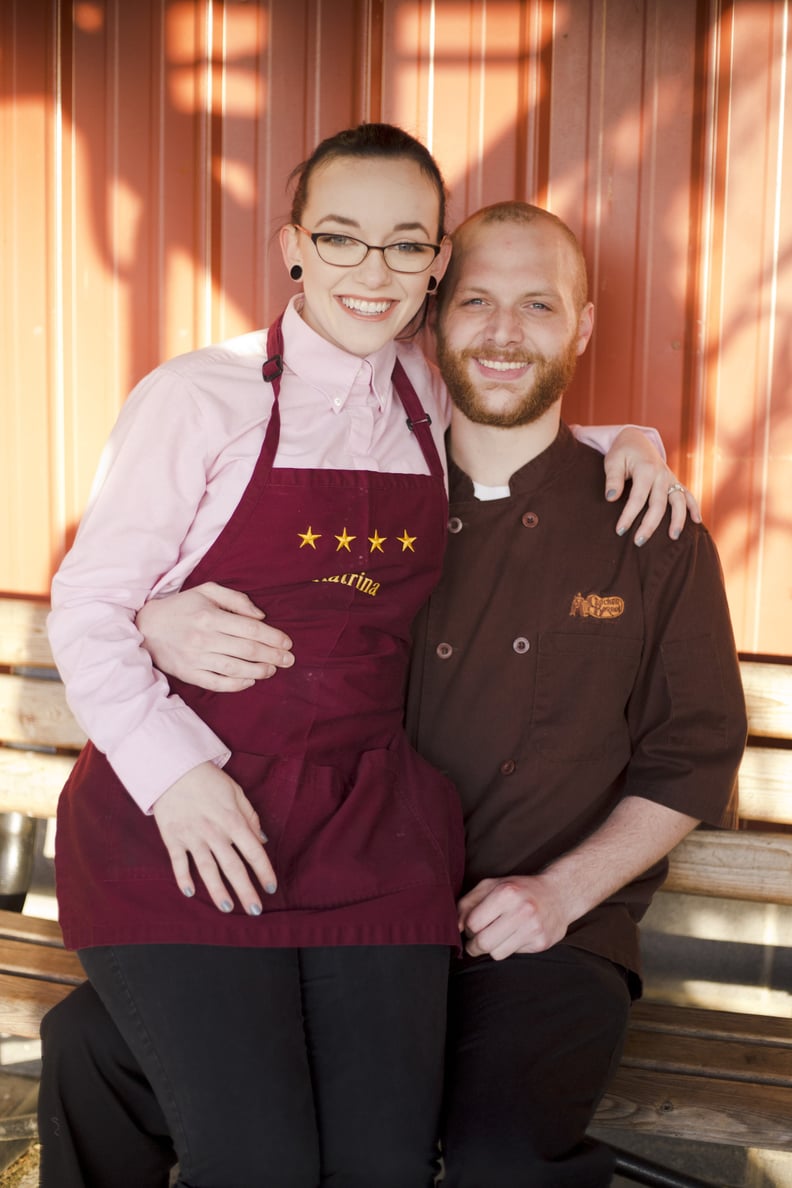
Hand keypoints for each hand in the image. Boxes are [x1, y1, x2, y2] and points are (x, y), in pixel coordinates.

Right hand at [137, 582, 293, 690]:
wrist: (146, 627)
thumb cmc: (182, 607)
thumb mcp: (206, 591)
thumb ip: (236, 599)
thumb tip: (260, 616)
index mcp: (210, 617)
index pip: (251, 630)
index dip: (274, 637)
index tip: (287, 643)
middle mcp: (204, 639)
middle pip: (248, 650)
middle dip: (273, 656)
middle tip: (289, 659)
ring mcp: (196, 659)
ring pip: (235, 669)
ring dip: (259, 671)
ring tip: (273, 669)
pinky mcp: (189, 674)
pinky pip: (217, 683)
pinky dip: (237, 685)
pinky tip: (251, 681)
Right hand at [153, 761, 276, 912]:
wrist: (174, 768)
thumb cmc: (209, 780)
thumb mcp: (236, 792)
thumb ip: (250, 817)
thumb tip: (263, 840)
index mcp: (232, 820)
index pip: (253, 851)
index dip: (264, 871)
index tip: (272, 887)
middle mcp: (214, 832)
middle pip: (233, 867)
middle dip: (245, 890)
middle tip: (255, 910)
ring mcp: (192, 837)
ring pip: (207, 870)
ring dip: (217, 891)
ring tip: (228, 908)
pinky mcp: (172, 838)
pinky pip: (178, 862)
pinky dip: (182, 878)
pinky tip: (189, 892)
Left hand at [457, 875, 568, 960]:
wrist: (559, 894)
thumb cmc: (519, 889)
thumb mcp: (492, 885)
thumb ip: (468, 903)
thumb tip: (456, 927)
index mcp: (506, 892)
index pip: (473, 923)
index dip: (468, 928)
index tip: (472, 926)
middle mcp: (522, 910)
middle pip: (483, 942)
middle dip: (474, 945)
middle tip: (477, 940)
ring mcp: (534, 928)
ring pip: (497, 953)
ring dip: (492, 948)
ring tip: (498, 936)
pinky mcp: (541, 943)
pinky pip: (513, 955)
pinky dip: (510, 948)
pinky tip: (516, 935)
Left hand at [603, 428, 700, 543]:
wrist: (636, 439)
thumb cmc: (622, 453)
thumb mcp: (612, 461)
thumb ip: (613, 479)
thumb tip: (611, 498)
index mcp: (646, 469)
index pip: (637, 498)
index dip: (629, 516)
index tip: (620, 531)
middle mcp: (662, 475)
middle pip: (658, 504)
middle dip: (649, 525)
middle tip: (639, 542)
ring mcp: (670, 479)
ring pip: (678, 501)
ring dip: (678, 520)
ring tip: (673, 537)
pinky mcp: (674, 482)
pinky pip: (688, 495)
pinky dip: (694, 507)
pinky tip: (697, 522)